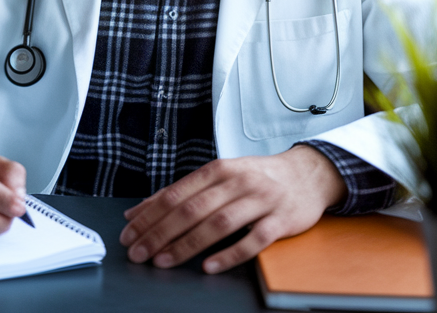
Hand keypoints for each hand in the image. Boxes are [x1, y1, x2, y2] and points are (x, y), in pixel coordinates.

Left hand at [119, 145, 345, 273]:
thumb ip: (179, 193)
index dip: (149, 216)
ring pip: (218, 224)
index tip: (129, 234)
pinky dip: (230, 254)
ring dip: (187, 245)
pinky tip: (209, 266)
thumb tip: (138, 212)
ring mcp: (260, 201)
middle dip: (160, 233)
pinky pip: (254, 240)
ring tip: (164, 261)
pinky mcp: (281, 221)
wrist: (307, 174)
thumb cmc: (255, 178)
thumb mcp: (218, 177)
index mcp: (216, 171)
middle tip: (139, 252)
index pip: (175, 194)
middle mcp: (236, 183)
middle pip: (191, 210)